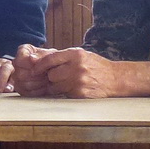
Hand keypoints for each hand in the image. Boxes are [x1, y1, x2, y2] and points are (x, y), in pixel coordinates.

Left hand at [17, 47, 149, 98]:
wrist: (115, 79)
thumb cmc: (96, 66)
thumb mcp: (82, 55)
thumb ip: (64, 57)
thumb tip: (40, 60)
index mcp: (76, 54)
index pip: (51, 59)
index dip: (40, 65)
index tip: (34, 69)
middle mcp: (77, 67)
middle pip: (51, 75)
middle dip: (51, 77)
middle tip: (56, 77)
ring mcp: (79, 82)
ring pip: (55, 86)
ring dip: (56, 86)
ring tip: (66, 83)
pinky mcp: (80, 94)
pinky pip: (64, 94)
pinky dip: (65, 92)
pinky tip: (74, 88)